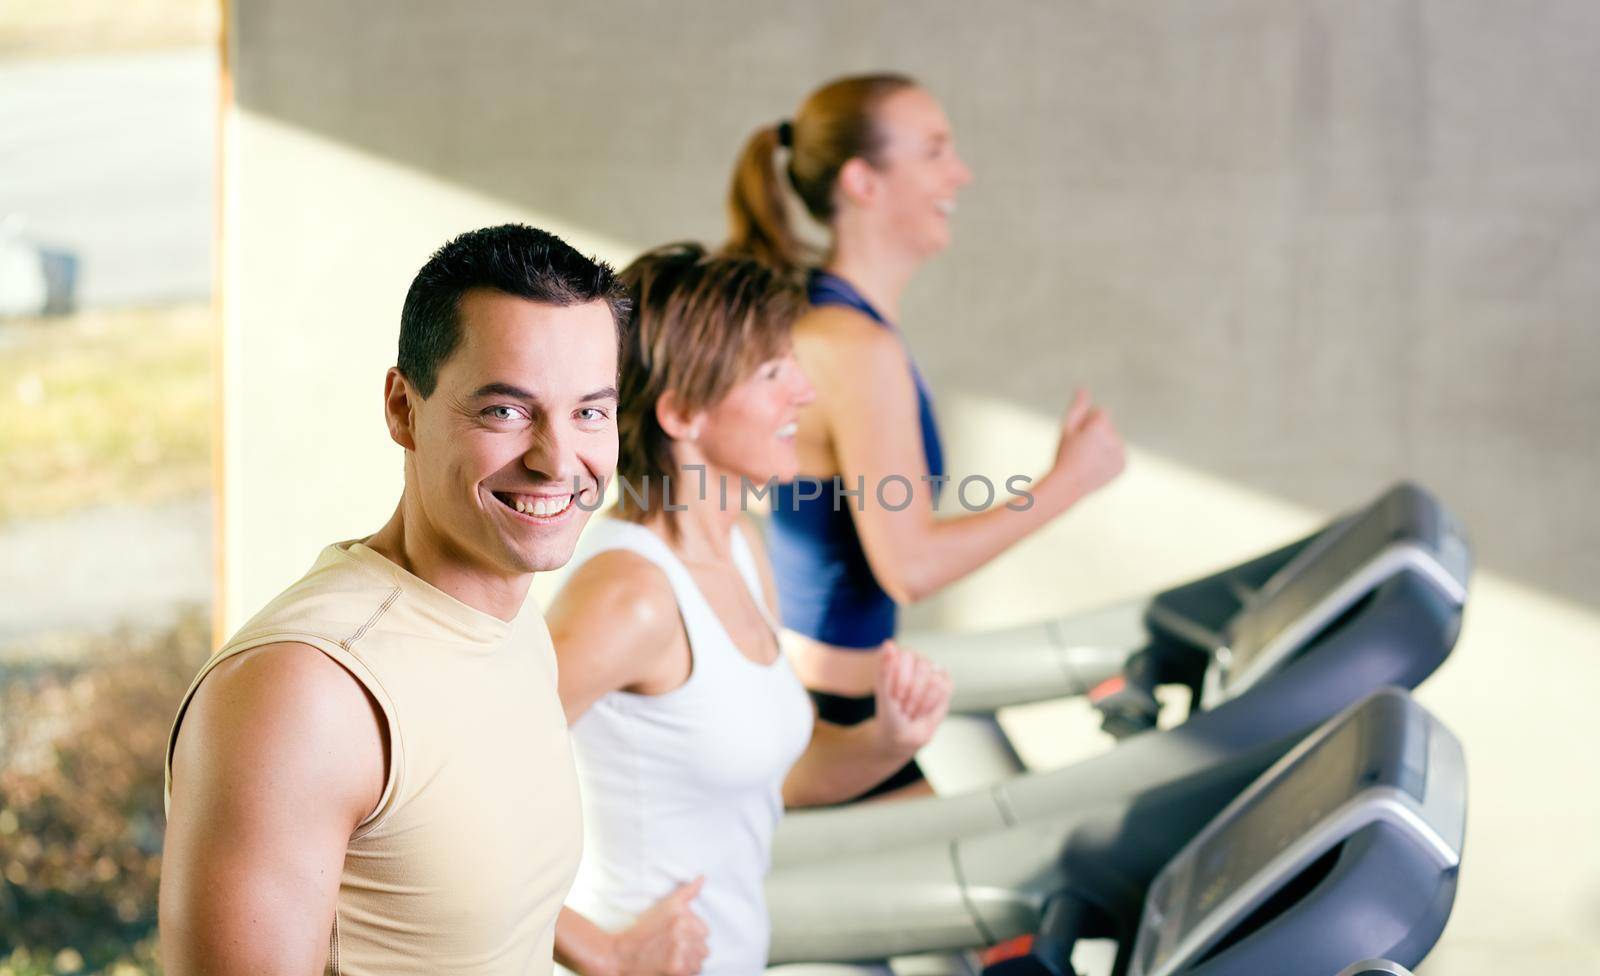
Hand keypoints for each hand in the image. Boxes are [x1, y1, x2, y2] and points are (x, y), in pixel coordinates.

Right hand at [610, 877, 708, 975]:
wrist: (621, 955)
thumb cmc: (642, 931)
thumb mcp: (664, 906)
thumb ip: (687, 892)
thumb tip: (703, 877)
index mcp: (680, 913)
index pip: (704, 931)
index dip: (691, 937)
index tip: (675, 938)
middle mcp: (682, 929)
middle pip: (704, 946)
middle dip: (691, 949)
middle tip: (672, 948)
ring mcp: (680, 949)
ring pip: (700, 959)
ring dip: (689, 961)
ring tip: (672, 957)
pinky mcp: (677, 968)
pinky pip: (694, 971)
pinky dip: (685, 971)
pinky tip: (671, 966)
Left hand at [873, 641, 951, 756]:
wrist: (902, 734)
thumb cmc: (889, 712)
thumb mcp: (883, 693)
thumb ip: (885, 669)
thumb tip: (888, 643)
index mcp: (898, 656)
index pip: (906, 655)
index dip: (901, 679)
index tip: (893, 696)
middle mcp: (916, 659)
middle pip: (922, 666)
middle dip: (911, 692)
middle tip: (902, 705)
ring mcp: (932, 670)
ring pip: (934, 680)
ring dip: (920, 701)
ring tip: (911, 709)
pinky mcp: (946, 683)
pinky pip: (945, 688)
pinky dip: (931, 704)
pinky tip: (923, 710)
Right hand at [1048, 388, 1125, 506]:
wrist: (1069, 485)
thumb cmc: (1064, 454)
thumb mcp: (1067, 428)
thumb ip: (1078, 408)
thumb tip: (1083, 388)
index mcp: (1100, 426)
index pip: (1101, 412)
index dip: (1087, 423)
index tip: (1079, 437)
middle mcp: (1113, 438)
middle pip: (1108, 426)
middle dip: (1096, 434)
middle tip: (1082, 450)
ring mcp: (1120, 453)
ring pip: (1113, 440)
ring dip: (1103, 445)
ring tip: (1088, 459)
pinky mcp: (1123, 465)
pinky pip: (1117, 453)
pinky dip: (1109, 458)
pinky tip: (1096, 465)